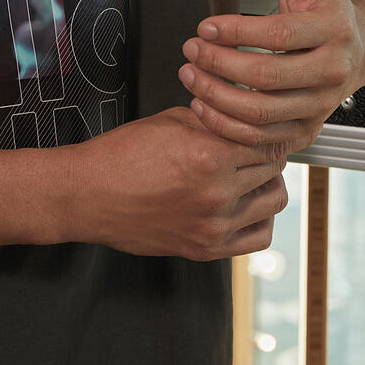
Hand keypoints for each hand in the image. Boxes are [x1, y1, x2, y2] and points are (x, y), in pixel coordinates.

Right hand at [67, 104, 297, 259]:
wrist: (91, 195)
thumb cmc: (122, 155)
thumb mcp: (170, 120)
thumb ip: (213, 118)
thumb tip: (240, 116)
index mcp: (209, 156)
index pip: (265, 139)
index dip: (266, 128)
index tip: (263, 126)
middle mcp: (218, 193)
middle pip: (273, 168)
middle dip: (268, 152)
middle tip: (258, 144)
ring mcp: (215, 225)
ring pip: (273, 202)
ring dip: (269, 183)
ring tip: (255, 172)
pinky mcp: (208, 248)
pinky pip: (259, 237)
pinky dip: (263, 218)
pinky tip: (251, 204)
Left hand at [177, 0, 364, 150]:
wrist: (357, 46)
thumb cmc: (328, 8)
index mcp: (334, 32)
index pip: (280, 34)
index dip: (236, 32)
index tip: (204, 26)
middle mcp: (331, 73)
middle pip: (267, 78)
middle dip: (219, 64)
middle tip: (191, 50)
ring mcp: (320, 106)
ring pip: (261, 113)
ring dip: (217, 97)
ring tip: (190, 76)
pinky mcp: (306, 129)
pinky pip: (263, 138)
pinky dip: (228, 127)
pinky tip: (204, 106)